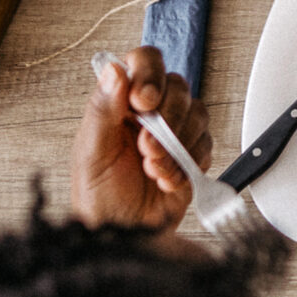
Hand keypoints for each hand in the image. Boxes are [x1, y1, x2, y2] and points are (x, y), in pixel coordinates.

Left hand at [71, 47, 209, 231]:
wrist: (123, 235)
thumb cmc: (99, 197)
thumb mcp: (91, 153)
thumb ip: (102, 110)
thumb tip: (113, 71)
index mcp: (121, 102)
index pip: (144, 62)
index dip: (150, 74)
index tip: (144, 102)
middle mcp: (150, 112)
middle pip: (178, 86)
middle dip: (166, 118)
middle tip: (146, 145)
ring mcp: (174, 132)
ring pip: (197, 112)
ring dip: (175, 144)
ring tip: (152, 166)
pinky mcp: (194, 154)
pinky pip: (206, 143)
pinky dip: (187, 163)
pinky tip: (165, 178)